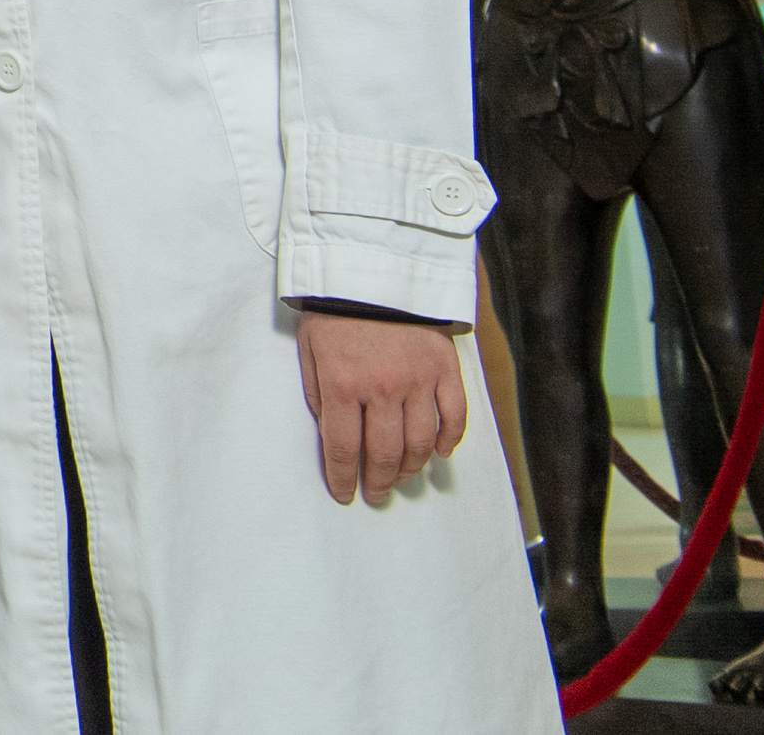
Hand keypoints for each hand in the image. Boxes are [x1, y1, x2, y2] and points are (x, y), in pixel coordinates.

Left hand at [295, 309, 469, 503]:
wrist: (373, 267)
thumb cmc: (333, 310)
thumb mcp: (309, 349)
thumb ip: (318, 393)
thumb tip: (331, 433)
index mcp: (342, 384)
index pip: (344, 448)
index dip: (344, 478)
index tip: (346, 494)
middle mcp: (382, 388)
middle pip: (384, 453)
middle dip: (379, 481)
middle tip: (376, 493)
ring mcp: (418, 380)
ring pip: (420, 443)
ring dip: (411, 467)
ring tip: (402, 477)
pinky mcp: (445, 368)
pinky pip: (454, 416)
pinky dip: (449, 440)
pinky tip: (439, 453)